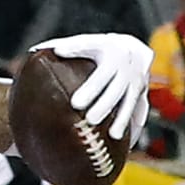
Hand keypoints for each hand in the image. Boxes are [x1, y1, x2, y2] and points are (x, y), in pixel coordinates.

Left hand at [34, 33, 153, 141]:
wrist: (134, 48)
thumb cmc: (102, 47)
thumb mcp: (88, 42)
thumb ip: (69, 47)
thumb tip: (41, 51)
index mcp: (113, 57)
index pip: (101, 76)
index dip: (90, 89)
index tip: (75, 104)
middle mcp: (128, 71)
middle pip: (116, 92)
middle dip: (104, 106)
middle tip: (90, 120)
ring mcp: (138, 84)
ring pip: (131, 103)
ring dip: (123, 120)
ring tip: (112, 136)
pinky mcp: (143, 95)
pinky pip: (141, 111)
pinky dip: (136, 127)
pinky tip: (129, 143)